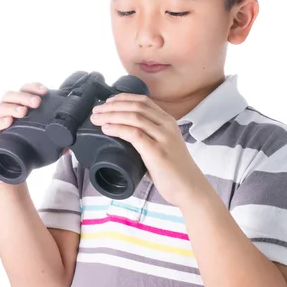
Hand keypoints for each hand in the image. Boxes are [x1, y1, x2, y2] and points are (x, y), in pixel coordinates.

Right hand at [0, 82, 48, 181]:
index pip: (23, 91)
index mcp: (18, 109)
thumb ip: (55, 144)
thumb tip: (69, 145)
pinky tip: (8, 122)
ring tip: (23, 111)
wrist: (8, 172)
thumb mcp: (41, 145)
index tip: (44, 91)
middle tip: (36, 102)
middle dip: (23, 96)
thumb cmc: (23, 153)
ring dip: (11, 107)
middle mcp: (5, 113)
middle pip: (9, 96)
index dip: (32, 88)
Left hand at [90, 93, 205, 206]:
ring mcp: (163, 137)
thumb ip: (148, 138)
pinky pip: (134, 134)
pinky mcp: (157, 151)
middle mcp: (167, 125)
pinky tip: (106, 129)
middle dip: (112, 106)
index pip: (143, 101)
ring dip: (111, 115)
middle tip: (96, 111)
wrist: (190, 188)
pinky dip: (118, 128)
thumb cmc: (175, 171)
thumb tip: (123, 137)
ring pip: (133, 117)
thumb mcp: (164, 146)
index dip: (122, 98)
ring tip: (96, 119)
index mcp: (168, 122)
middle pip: (135, 106)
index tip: (107, 102)